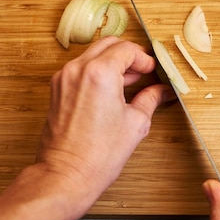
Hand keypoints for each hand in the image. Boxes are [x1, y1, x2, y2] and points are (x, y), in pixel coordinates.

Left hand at [36, 36, 173, 214]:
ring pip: (92, 54)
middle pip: (108, 44)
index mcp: (100, 73)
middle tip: (142, 71)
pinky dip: (96, 71)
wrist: (66, 174)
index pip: (126, 49)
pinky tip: (109, 90)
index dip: (144, 59)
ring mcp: (64, 78)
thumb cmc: (98, 154)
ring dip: (111, 62)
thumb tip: (162, 91)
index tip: (152, 70)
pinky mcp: (57, 89)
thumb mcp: (135, 123)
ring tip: (128, 82)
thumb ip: (150, 99)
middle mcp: (78, 69)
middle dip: (128, 54)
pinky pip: (80, 68)